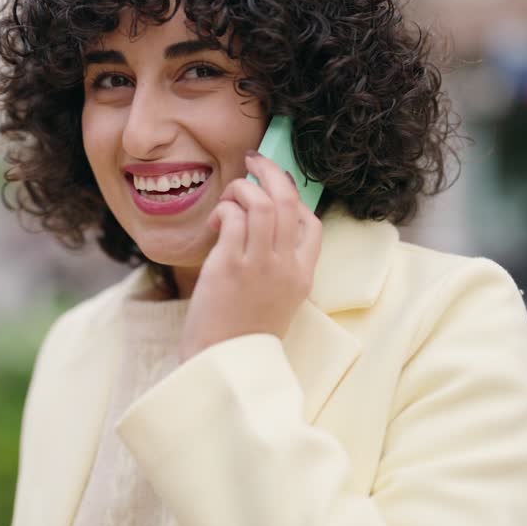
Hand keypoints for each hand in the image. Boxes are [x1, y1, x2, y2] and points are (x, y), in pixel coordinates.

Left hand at [179, 152, 322, 362]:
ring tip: (228, 198)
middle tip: (253, 161)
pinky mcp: (230, 266)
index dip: (296, 199)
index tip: (274, 192)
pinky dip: (223, 210)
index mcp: (303, 277)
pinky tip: (214, 224)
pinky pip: (232, 218)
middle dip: (271, 172)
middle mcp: (286, 267)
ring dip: (242, 189)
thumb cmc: (241, 336)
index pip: (313, 224)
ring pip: (262, 202)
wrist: (223, 365)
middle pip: (289, 201)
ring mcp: (260, 265)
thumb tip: (259, 233)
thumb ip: (276, 270)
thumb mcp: (275, 303)